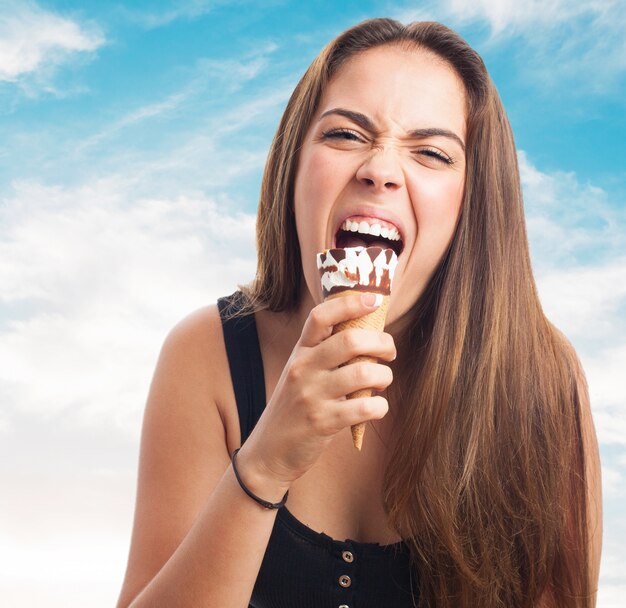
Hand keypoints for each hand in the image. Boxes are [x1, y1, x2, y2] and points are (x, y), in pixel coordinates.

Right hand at [237, 293, 395, 499]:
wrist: (268, 451)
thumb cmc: (294, 408)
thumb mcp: (301, 374)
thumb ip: (326, 354)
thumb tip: (368, 336)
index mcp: (300, 352)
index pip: (321, 316)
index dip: (350, 303)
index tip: (373, 299)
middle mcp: (303, 369)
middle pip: (350, 340)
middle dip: (381, 342)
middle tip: (389, 351)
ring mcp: (311, 396)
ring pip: (363, 373)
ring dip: (385, 376)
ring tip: (383, 381)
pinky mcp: (322, 422)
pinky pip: (365, 408)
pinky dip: (381, 406)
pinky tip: (377, 407)